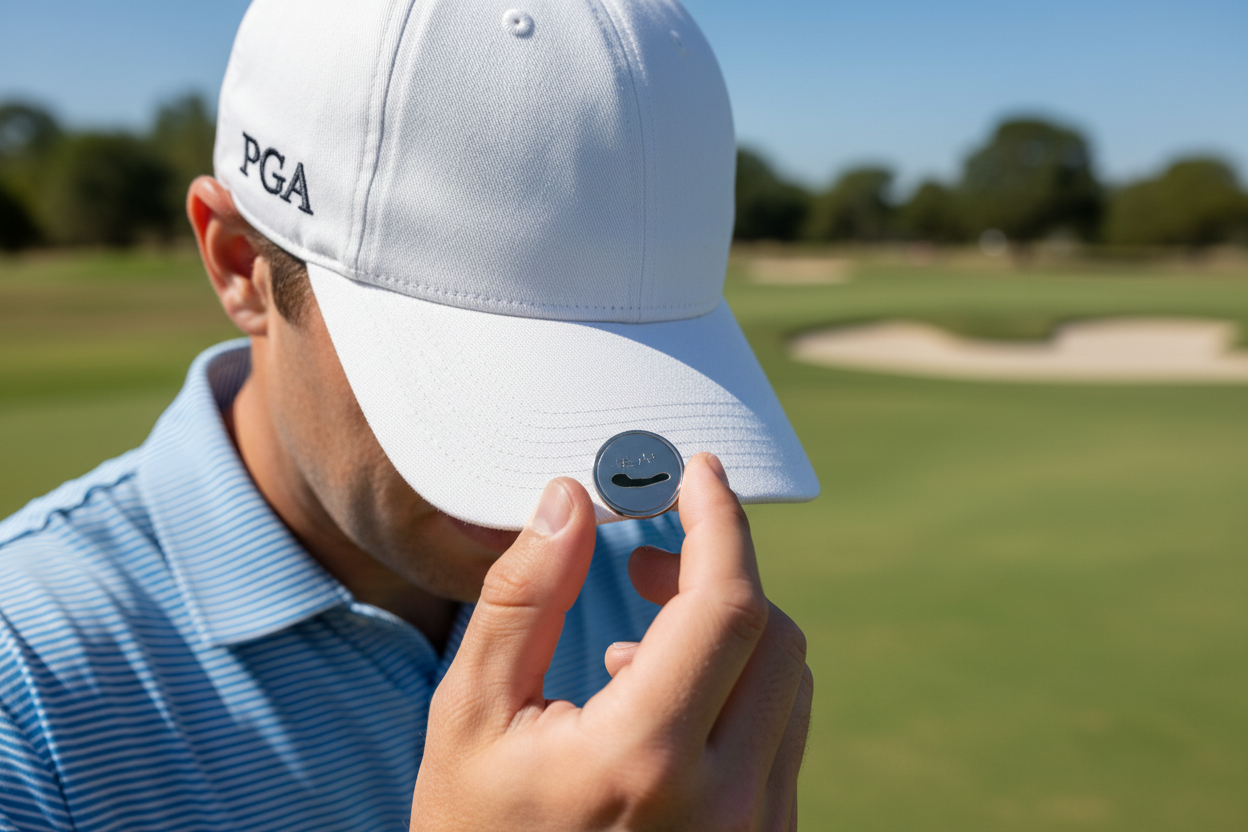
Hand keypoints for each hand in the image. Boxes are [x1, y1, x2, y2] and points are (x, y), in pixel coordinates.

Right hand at [411, 454, 813, 830]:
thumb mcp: (470, 716)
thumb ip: (523, 597)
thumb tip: (572, 498)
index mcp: (644, 758)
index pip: (726, 603)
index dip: (718, 519)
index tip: (696, 469)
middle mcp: (724, 801)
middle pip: (773, 633)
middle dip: (718, 568)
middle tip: (646, 555)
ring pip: (788, 681)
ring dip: (729, 627)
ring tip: (637, 629)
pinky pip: (782, 733)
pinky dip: (738, 684)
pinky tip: (660, 695)